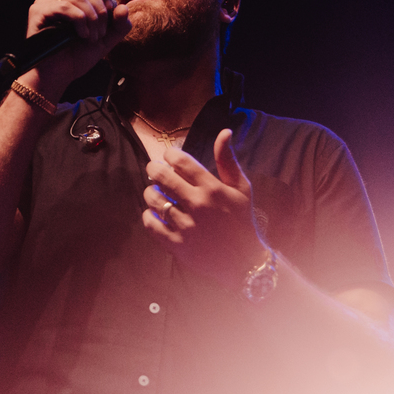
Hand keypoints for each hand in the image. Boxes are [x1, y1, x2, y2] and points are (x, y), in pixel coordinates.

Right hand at [24, 0, 132, 88]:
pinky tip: (82, 36)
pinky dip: (80, 20)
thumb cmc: (76, 59)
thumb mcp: (104, 40)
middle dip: (102, 11)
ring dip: (93, 19)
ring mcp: (46, 2)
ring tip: (92, 38)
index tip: (109, 22)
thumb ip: (118, 25)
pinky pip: (65, 6)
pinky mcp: (38, 11)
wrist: (57, 77)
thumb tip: (124, 7)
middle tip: (100, 34)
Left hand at [142, 129, 268, 289]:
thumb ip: (228, 160)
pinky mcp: (177, 245)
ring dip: (150, 192)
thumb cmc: (242, 220)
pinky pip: (151, 225)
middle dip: (154, 169)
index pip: (181, 161)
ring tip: (155, 192)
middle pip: (162, 177)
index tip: (169, 156)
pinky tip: (154, 213)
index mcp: (213, 188)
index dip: (169, 154)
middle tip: (154, 170)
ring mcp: (186, 226)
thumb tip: (223, 132)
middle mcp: (198, 205)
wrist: (244, 261)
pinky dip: (148, 216)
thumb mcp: (241, 188)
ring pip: (154, 199)